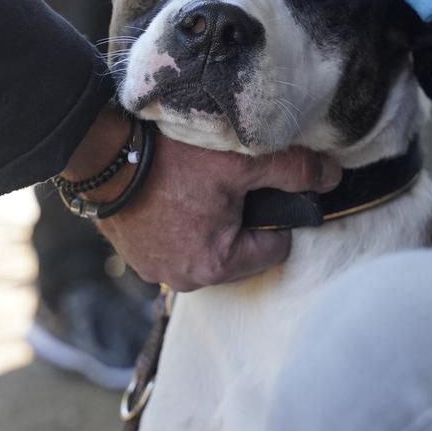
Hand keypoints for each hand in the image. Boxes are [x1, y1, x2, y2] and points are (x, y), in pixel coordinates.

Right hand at [59, 108, 339, 291]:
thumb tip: (331, 177)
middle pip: (239, 249)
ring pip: (205, 244)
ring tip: (195, 182)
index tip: (256, 184)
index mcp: (215, 265)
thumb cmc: (170, 158)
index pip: (275, 246)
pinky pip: (173, 240)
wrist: (100, 151)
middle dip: (238, 217)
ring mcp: (153, 269)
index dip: (275, 211)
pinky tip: (172, 190)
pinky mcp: (133, 253)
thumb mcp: (242, 160)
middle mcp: (182, 279)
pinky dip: (178, 220)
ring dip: (207, 219)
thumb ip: (294, 170)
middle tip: (224, 180)